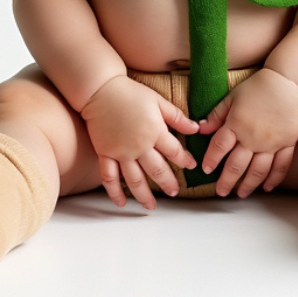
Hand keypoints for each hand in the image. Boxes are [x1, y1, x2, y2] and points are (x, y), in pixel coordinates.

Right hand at [80, 76, 199, 208]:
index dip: (185, 160)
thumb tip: (196, 128)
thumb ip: (176, 116)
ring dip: (144, 195)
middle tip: (174, 192)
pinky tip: (121, 203)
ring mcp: (121, 152)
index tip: (191, 166)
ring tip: (152, 206)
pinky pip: (110, 177)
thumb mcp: (158, 100)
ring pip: (135, 180)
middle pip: (157, 171)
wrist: (101, 90)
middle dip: (168, 183)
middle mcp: (139, 146)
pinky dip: (115, 192)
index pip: (174, 152)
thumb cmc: (131, 93)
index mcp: (154, 131)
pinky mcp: (105, 154)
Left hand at [197, 68, 297, 197]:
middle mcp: (252, 138)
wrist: (290, 82)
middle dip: (227, 181)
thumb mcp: (233, 96)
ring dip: (248, 185)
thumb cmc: (259, 86)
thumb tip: (201, 128)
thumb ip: (217, 114)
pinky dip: (274, 179)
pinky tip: (267, 187)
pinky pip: (280, 166)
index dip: (211, 159)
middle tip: (221, 192)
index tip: (206, 170)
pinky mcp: (287, 144)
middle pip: (236, 165)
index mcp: (236, 124)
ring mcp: (271, 144)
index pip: (219, 147)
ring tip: (241, 194)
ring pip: (258, 171)